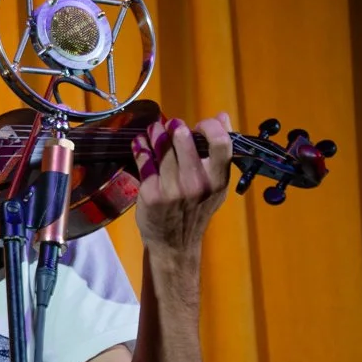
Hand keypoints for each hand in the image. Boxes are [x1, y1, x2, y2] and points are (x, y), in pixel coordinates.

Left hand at [132, 113, 231, 255]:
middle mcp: (197, 183)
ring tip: (153, 130)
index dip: (208, 127)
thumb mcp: (215, 185)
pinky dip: (140, 148)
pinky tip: (139, 143)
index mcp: (218, 179)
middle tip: (168, 124)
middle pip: (183, 140)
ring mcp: (173, 189)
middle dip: (173, 127)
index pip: (221, 143)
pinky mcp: (152, 193)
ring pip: (161, 149)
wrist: (174, 244)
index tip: (197, 125)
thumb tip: (223, 116)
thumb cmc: (196, 210)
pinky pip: (144, 162)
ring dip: (154, 134)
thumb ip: (220, 152)